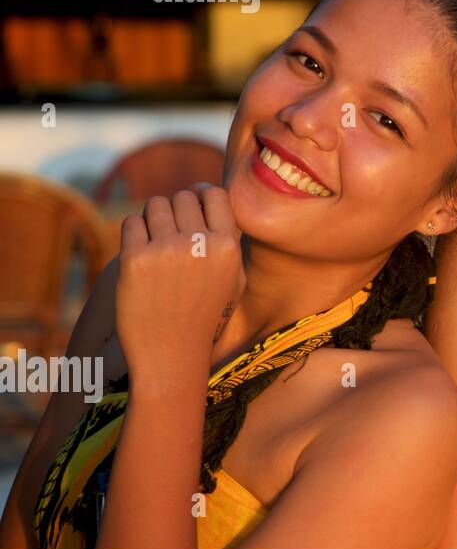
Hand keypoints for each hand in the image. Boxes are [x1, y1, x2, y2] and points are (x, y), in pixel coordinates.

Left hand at [114, 183, 245, 392]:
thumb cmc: (205, 315)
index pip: (214, 194)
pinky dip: (133, 233)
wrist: (171, 354)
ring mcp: (166, 250)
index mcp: (227, 246)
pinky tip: (139, 254)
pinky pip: (131, 223)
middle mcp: (199, 243)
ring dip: (152, 218)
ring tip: (153, 242)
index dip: (202, 195)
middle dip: (174, 210)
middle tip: (169, 232)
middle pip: (182, 197)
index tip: (193, 206)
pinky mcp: (134, 259)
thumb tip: (210, 196)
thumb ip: (228, 239)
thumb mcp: (232, 278)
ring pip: (154, 205)